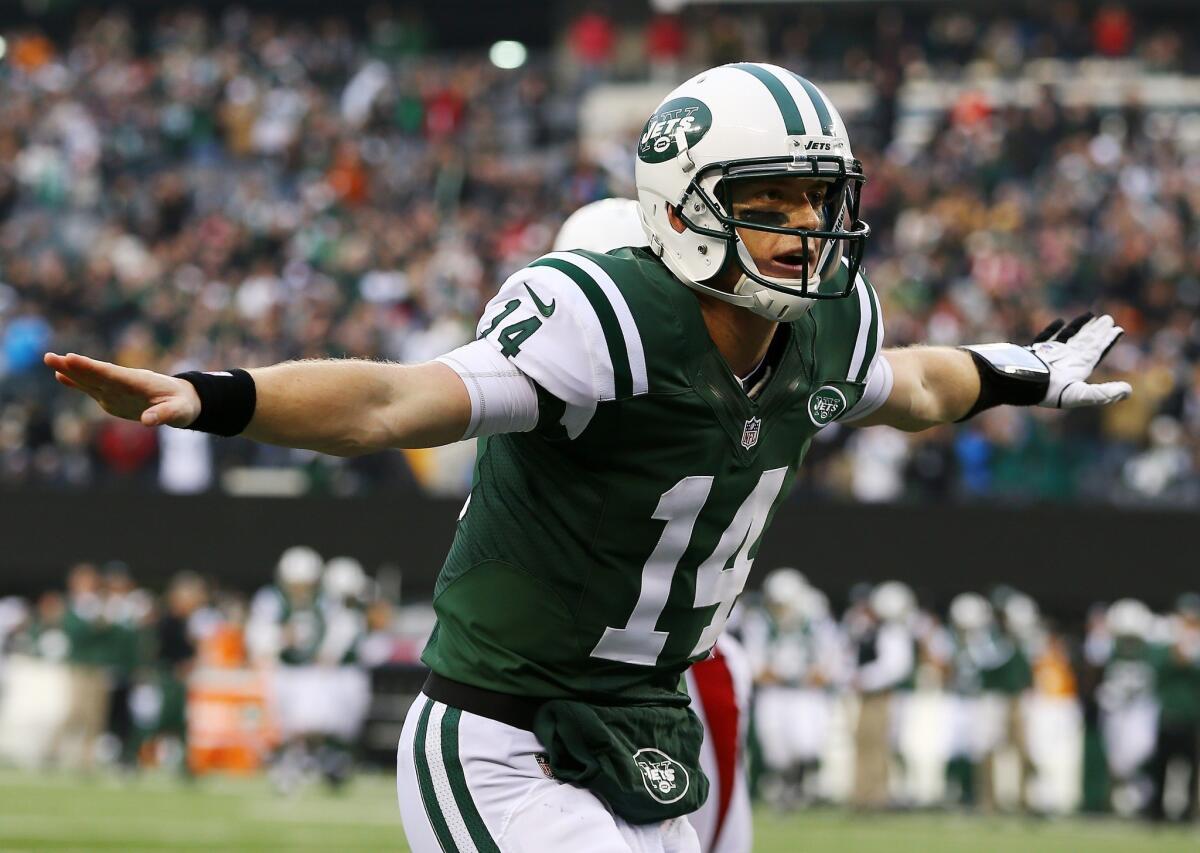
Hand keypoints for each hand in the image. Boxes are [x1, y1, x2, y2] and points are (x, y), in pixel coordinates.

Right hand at [44, 352, 200, 426]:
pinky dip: (77, 382)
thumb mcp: (179, 412)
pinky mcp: (111, 397)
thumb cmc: (182, 405)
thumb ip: (164, 414)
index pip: (111, 373)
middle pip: (94, 373)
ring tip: (50, 360)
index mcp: (137, 382)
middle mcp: (122, 383)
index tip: (72, 358)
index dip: (91, 367)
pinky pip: (91, 388)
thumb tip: (148, 421)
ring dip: (70, 371)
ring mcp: (115, 390)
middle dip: (74, 366)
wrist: (182, 400)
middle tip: (50, 357)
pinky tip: (61, 376)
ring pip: (90, 379)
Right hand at [1030, 313, 1131, 408]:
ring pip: (1071, 336)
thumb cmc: (1051, 390)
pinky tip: (1060, 320)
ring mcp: (1052, 353)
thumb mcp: (1082, 394)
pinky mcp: (1036, 349)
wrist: (1022, 383)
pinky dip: (1054, 328)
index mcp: (1079, 367)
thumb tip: (1129, 391)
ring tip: (1092, 315)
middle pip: (1087, 341)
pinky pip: (1047, 336)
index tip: (1119, 330)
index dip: (1108, 341)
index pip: (1098, 351)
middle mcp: (1068, 359)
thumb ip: (1105, 393)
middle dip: (1098, 331)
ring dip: (1081, 326)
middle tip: (1108, 319)